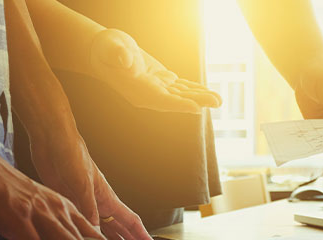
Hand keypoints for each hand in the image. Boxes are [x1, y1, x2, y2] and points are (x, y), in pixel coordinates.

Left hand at [28, 127, 159, 239]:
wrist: (53, 141)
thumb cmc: (72, 155)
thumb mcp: (81, 185)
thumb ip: (88, 209)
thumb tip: (96, 233)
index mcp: (107, 197)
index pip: (131, 221)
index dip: (142, 236)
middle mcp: (98, 202)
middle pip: (118, 228)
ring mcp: (83, 203)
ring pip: (100, 227)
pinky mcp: (68, 201)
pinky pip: (79, 223)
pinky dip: (82, 235)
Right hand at [89, 28, 220, 113]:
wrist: (104, 50)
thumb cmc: (106, 49)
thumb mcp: (112, 49)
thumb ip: (119, 55)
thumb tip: (126, 60)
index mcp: (137, 90)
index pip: (161, 100)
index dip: (179, 104)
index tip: (197, 108)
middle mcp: (148, 94)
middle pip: (176, 100)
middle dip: (197, 101)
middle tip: (218, 102)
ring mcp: (155, 88)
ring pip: (181, 95)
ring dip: (200, 97)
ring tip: (219, 100)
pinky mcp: (160, 81)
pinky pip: (179, 88)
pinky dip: (193, 89)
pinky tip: (206, 92)